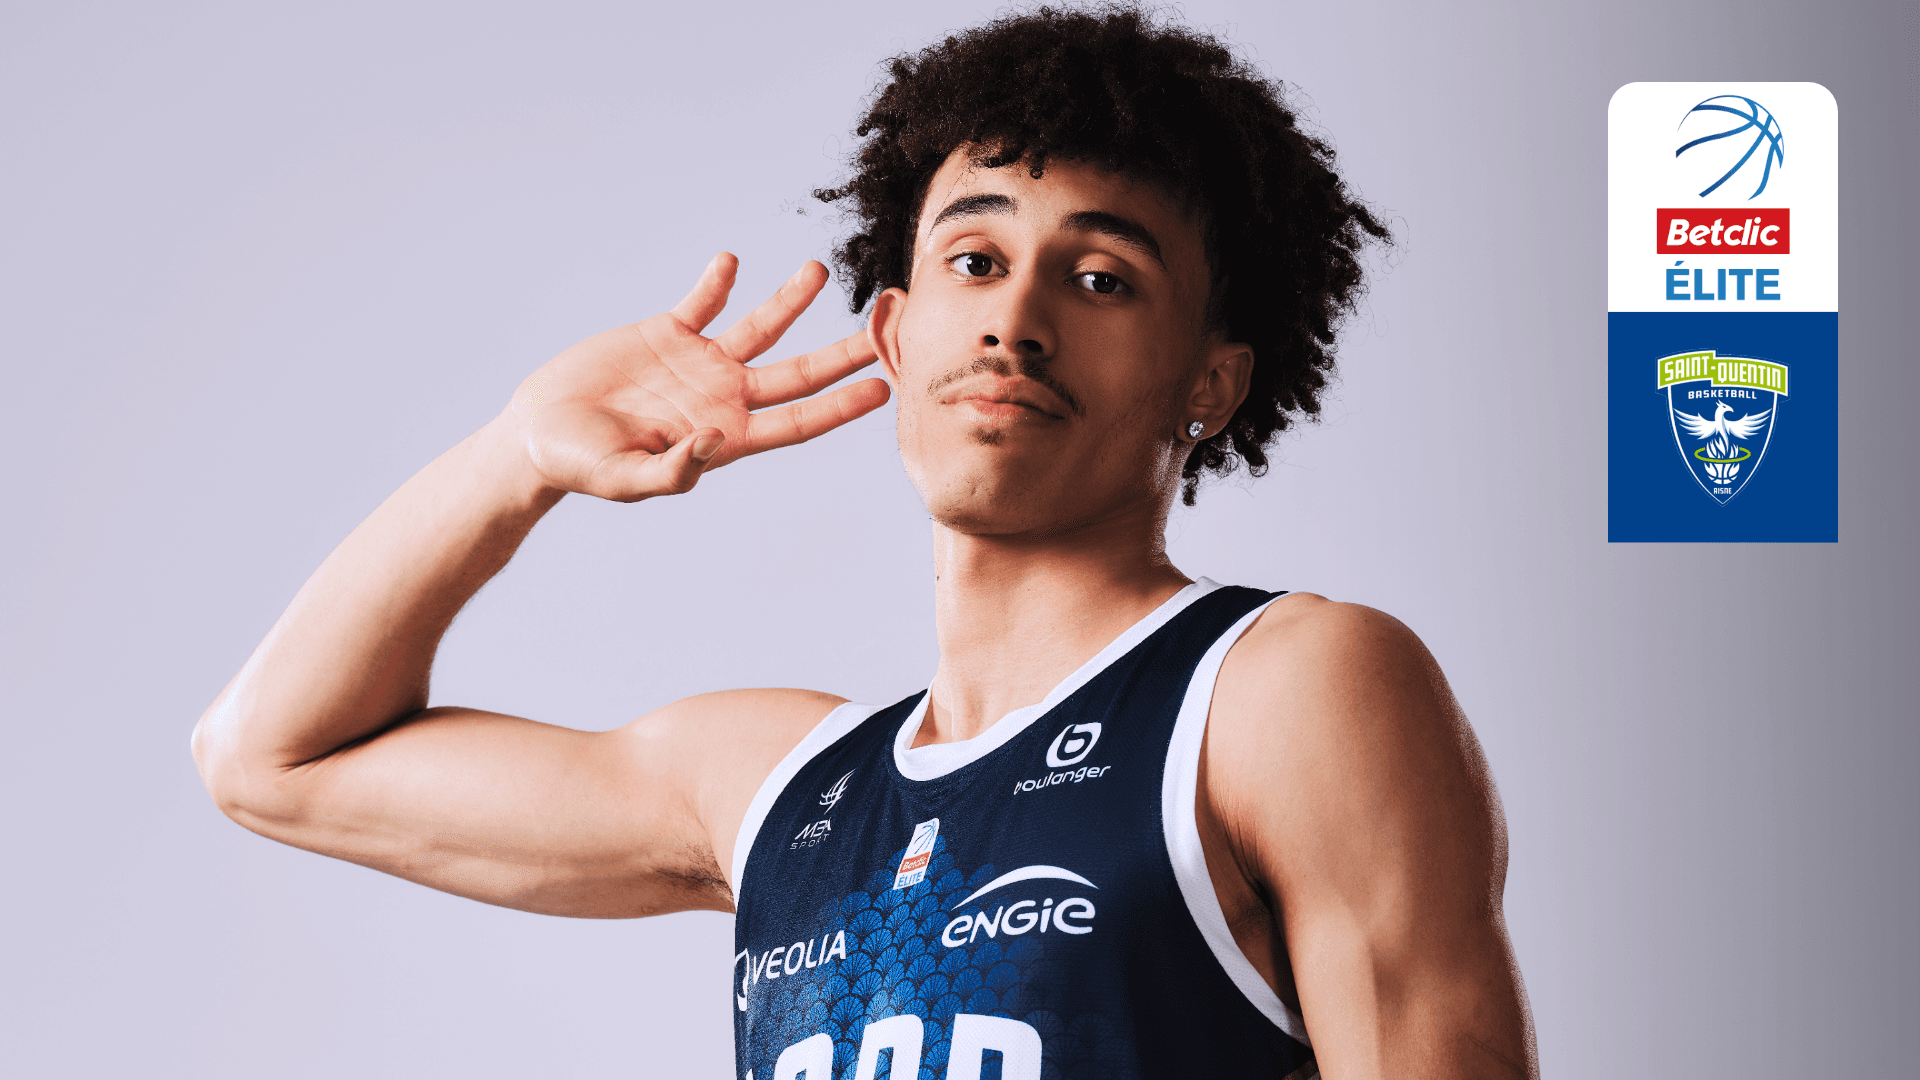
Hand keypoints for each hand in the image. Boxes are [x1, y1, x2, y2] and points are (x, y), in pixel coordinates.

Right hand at [506, 254, 889, 500]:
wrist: (538, 435)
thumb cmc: (582, 468)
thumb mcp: (626, 479)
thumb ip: (673, 469)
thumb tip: (715, 440)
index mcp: (724, 437)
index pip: (795, 421)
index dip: (838, 407)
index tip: (880, 388)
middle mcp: (722, 398)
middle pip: (797, 373)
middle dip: (841, 354)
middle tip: (883, 329)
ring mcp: (698, 363)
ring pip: (759, 328)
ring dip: (789, 300)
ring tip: (818, 270)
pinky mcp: (667, 334)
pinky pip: (701, 302)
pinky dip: (717, 283)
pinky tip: (732, 262)